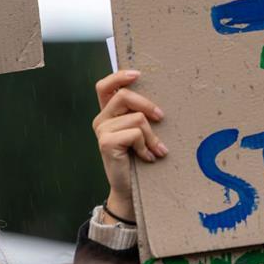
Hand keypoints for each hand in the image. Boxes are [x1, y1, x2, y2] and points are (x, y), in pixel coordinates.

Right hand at [92, 70, 167, 221]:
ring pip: (136, 118)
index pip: (105, 86)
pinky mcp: (105, 142)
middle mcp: (101, 120)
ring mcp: (101, 131)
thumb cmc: (139, 160)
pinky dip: (146, 146)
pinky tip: (146, 157)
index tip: (138, 75)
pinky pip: (135, 133)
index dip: (119, 76)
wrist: (130, 189)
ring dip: (151, 136)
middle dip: (148, 105)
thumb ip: (140, 116)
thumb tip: (159, 104)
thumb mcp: (140, 134)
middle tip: (162, 118)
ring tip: (155, 150)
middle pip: (125, 96)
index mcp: (108, 114)